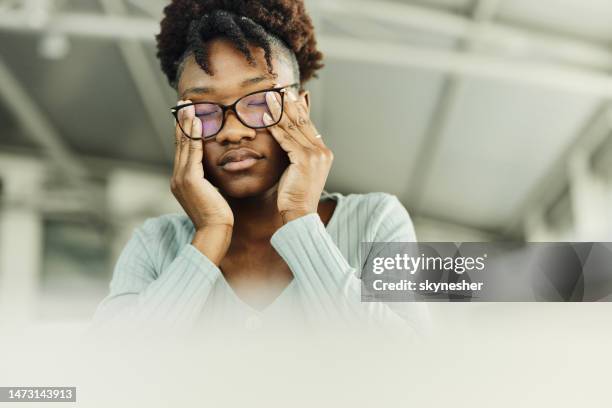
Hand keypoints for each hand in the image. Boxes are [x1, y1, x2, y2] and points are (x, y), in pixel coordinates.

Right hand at [171, 100, 233, 229]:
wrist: (215, 231)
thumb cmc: (219, 217)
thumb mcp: (212, 195)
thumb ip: (209, 183)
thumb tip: (213, 176)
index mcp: (181, 181)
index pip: (183, 150)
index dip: (184, 131)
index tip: (188, 114)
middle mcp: (177, 177)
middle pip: (179, 143)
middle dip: (181, 121)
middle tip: (184, 103)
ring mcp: (181, 178)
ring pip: (183, 144)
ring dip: (186, 122)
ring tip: (189, 105)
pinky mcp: (189, 179)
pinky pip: (192, 152)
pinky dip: (193, 135)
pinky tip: (197, 122)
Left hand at [263, 89, 333, 222]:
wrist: (299, 214)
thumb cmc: (295, 195)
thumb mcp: (298, 170)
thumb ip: (296, 152)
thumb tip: (286, 136)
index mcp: (323, 152)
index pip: (308, 125)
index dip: (297, 109)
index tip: (287, 95)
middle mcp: (323, 151)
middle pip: (302, 122)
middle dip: (288, 104)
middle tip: (277, 89)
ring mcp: (316, 155)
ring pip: (293, 128)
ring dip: (279, 111)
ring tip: (268, 98)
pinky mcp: (305, 160)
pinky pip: (286, 140)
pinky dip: (275, 128)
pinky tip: (265, 118)